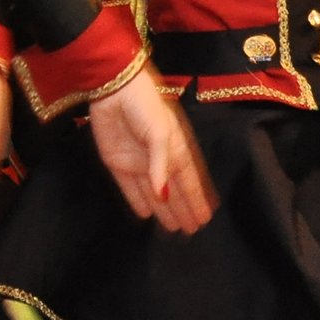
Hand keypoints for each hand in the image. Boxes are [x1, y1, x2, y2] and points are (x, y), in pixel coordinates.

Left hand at [89, 74, 214, 232]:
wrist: (114, 88)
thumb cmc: (145, 107)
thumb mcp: (161, 134)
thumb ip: (162, 166)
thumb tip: (164, 197)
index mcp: (176, 149)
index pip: (189, 181)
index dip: (197, 200)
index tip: (206, 219)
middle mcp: (158, 159)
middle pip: (174, 191)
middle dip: (184, 209)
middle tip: (193, 231)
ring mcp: (137, 162)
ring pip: (153, 193)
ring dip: (163, 210)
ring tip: (173, 229)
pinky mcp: (116, 162)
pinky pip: (129, 188)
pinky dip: (137, 201)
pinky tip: (145, 214)